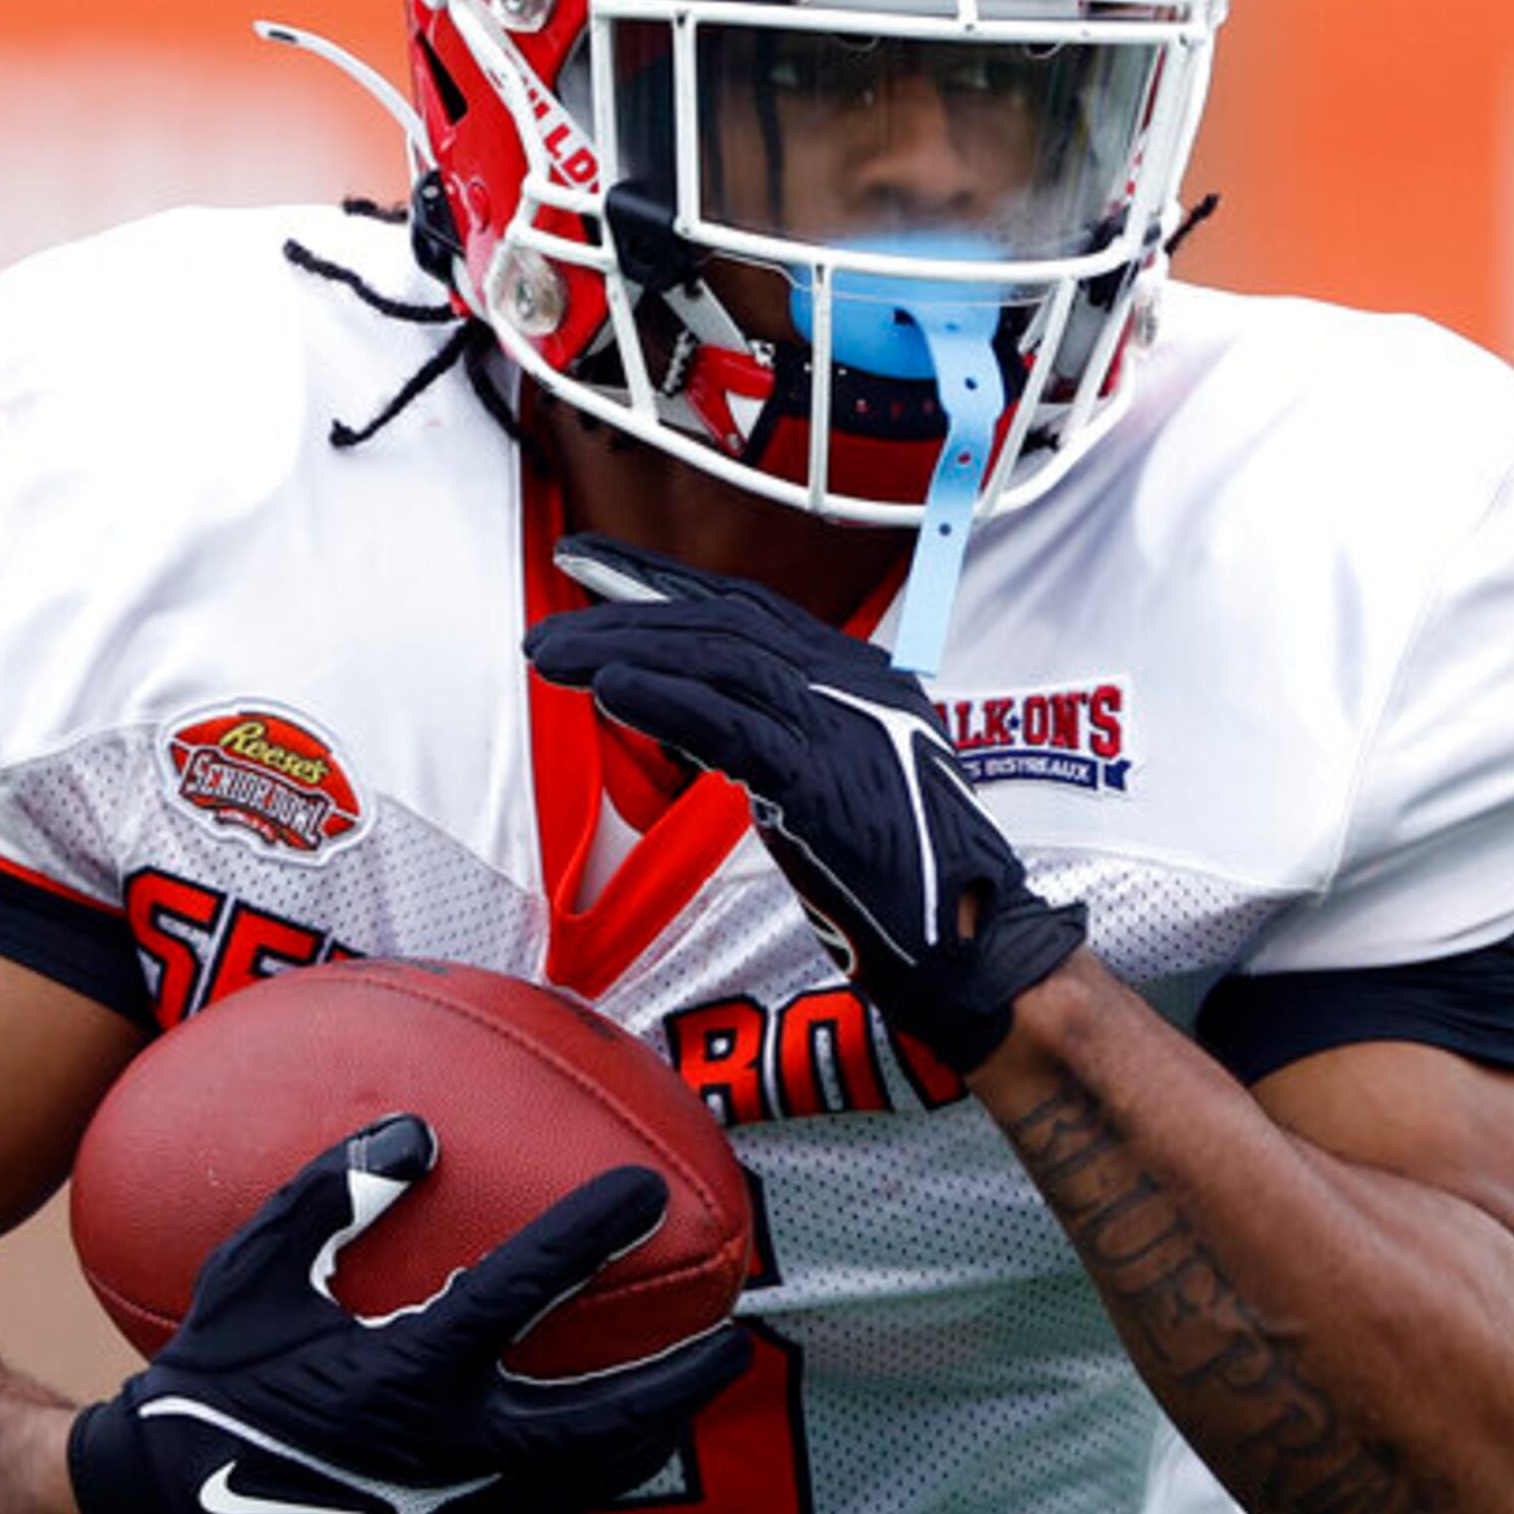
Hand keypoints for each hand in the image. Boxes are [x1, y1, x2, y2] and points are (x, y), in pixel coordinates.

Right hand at [68, 1115, 747, 1513]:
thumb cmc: (213, 1382)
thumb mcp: (252, 1273)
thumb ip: (331, 1196)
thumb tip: (417, 1133)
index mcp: (407, 1375)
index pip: (523, 1293)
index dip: (589, 1236)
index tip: (644, 1195)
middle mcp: (451, 1448)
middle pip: (600, 1418)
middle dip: (674, 1378)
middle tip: (731, 1337)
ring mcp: (457, 1506)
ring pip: (585, 1474)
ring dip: (648, 1429)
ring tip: (692, 1390)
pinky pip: (543, 1499)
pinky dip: (590, 1465)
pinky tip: (604, 1436)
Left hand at [524, 533, 1087, 1071]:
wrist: (969, 949)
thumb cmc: (896, 879)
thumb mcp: (825, 781)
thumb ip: (752, 733)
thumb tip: (656, 703)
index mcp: (858, 675)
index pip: (743, 607)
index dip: (659, 581)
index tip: (589, 565)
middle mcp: (854, 684)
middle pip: (720, 624)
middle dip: (623, 613)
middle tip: (545, 627)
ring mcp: (843, 728)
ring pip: (718, 662)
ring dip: (622, 651)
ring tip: (549, 656)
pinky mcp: (826, 784)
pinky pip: (732, 728)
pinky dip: (665, 702)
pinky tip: (607, 691)